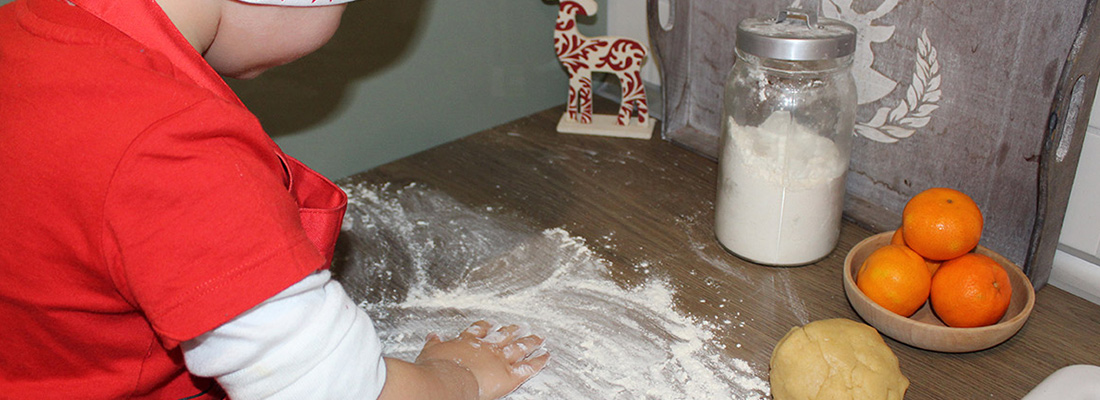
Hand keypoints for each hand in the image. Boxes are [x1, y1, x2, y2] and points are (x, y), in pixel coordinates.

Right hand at [416, 321, 548, 399]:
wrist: (449, 379)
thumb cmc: (437, 368)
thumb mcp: (431, 351)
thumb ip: (434, 344)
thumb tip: (432, 336)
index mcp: (468, 342)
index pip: (479, 331)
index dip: (486, 327)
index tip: (491, 324)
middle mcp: (487, 348)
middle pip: (503, 336)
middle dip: (512, 331)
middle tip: (519, 326)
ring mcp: (500, 359)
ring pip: (519, 348)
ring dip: (529, 342)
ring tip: (538, 338)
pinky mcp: (510, 374)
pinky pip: (528, 367)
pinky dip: (539, 361)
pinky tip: (546, 356)